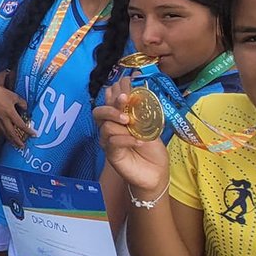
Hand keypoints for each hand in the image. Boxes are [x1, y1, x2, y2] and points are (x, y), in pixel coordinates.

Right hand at [0, 78, 34, 149]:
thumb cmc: (0, 91)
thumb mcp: (14, 96)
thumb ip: (22, 103)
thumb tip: (25, 108)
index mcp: (10, 112)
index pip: (21, 125)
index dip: (28, 131)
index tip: (33, 135)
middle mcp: (3, 118)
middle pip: (11, 133)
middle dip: (17, 141)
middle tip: (22, 146)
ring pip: (4, 132)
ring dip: (10, 139)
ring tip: (15, 144)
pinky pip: (0, 128)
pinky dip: (4, 133)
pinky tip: (7, 134)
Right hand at [95, 80, 171, 195]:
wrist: (156, 173)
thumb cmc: (153, 150)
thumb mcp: (150, 127)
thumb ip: (142, 112)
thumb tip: (140, 87)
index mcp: (119, 119)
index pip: (110, 100)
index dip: (115, 90)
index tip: (127, 81)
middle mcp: (110, 128)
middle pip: (99, 112)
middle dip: (111, 104)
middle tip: (124, 100)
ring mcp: (109, 142)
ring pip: (104, 126)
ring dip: (117, 121)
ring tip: (131, 124)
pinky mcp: (111, 154)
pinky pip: (112, 142)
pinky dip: (125, 139)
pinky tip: (138, 141)